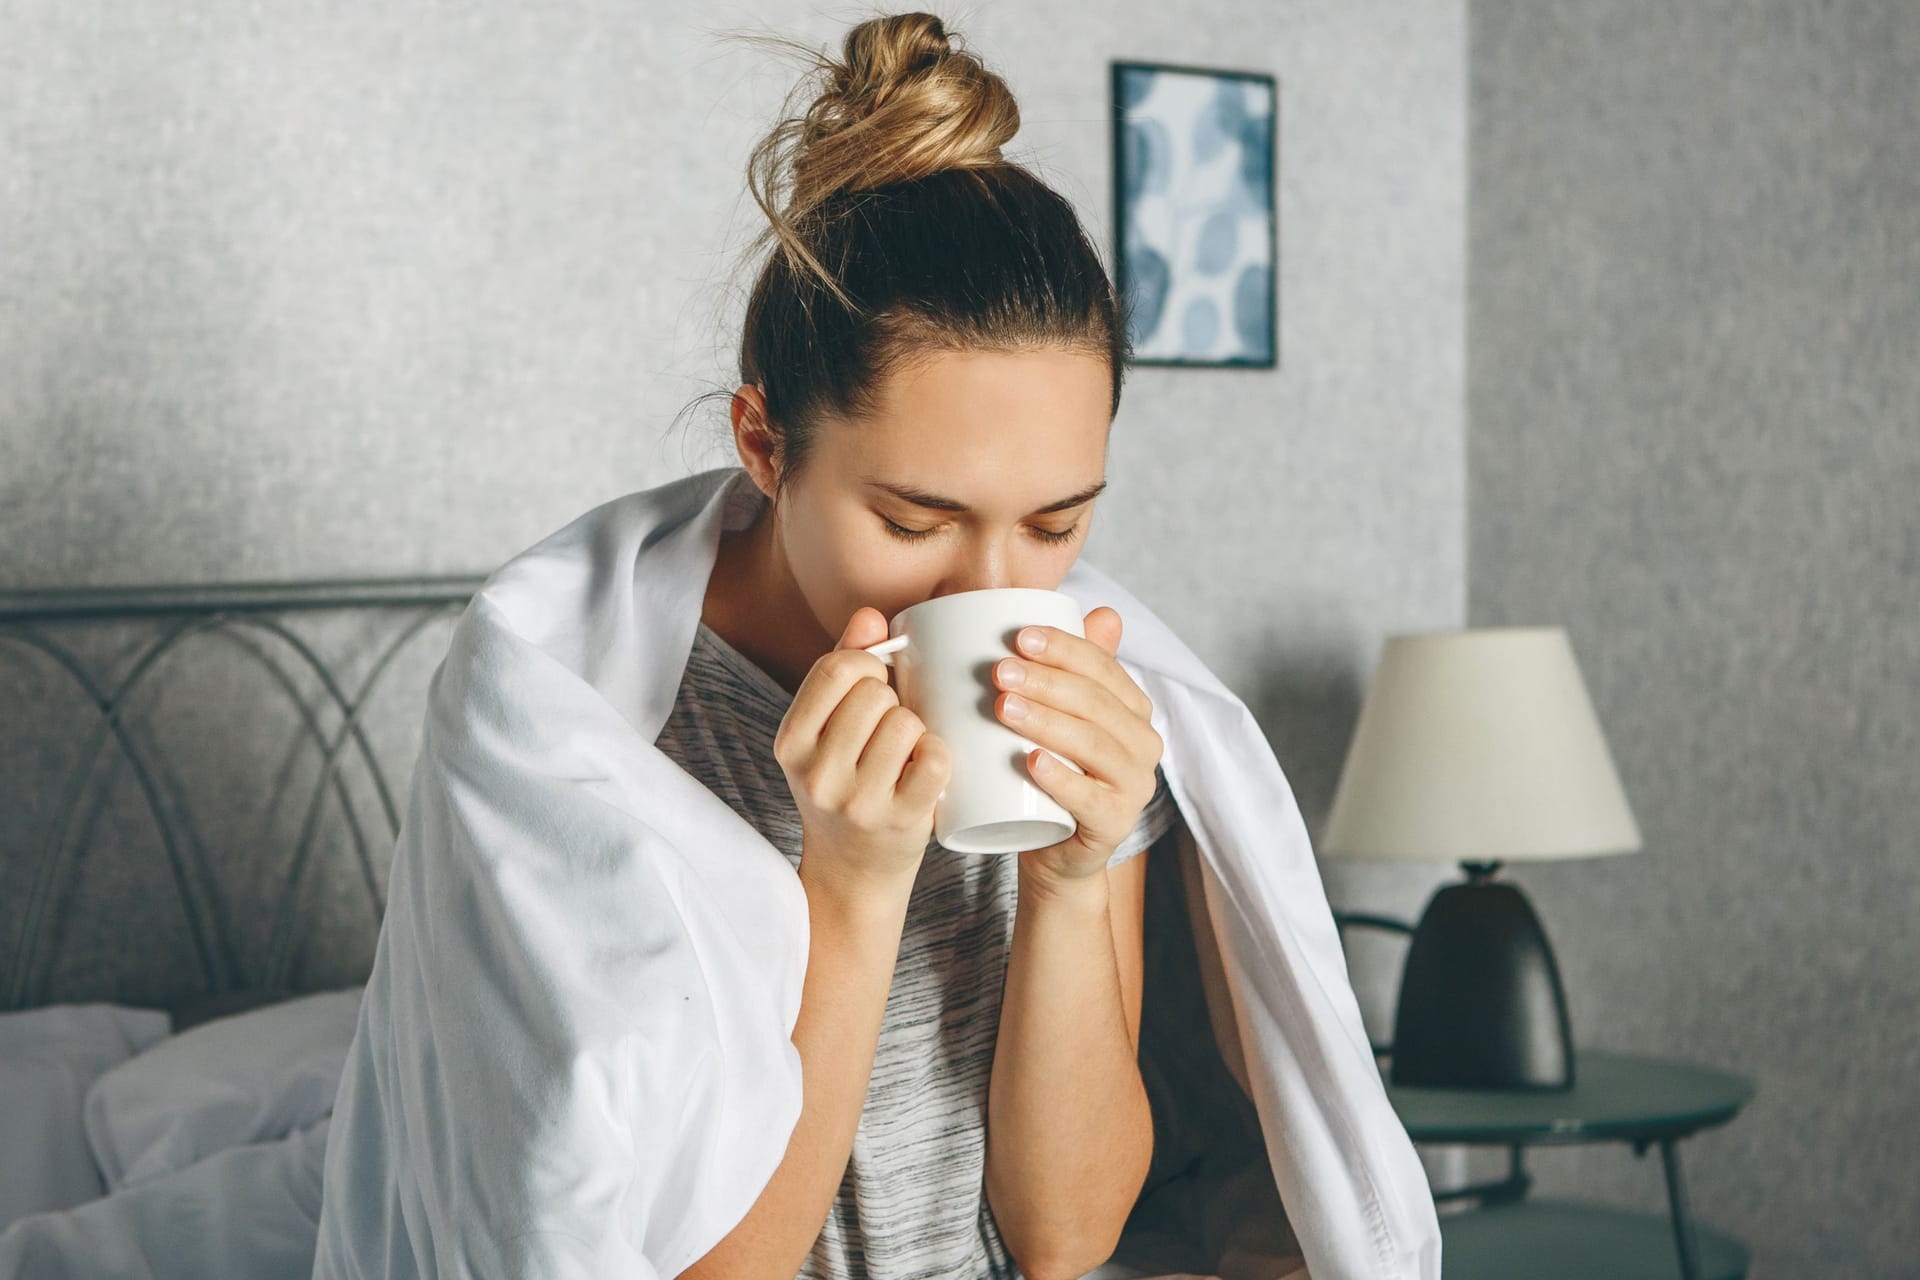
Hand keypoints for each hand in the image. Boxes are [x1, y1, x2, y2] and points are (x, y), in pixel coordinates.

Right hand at [774, 607, 952, 897]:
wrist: (852, 871)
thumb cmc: (845, 785)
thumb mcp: (826, 731)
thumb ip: (843, 668)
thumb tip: (871, 615)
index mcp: (791, 741)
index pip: (836, 669)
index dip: (868, 663)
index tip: (876, 682)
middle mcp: (816, 773)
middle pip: (874, 693)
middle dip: (892, 700)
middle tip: (890, 727)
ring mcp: (857, 801)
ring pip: (906, 722)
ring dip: (917, 728)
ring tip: (906, 751)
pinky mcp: (900, 821)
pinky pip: (935, 757)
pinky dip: (940, 754)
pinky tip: (928, 767)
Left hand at [990, 606, 1163, 891]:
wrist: (1053, 850)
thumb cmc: (1050, 773)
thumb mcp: (1058, 716)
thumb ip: (1074, 668)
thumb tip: (1102, 610)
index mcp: (1133, 709)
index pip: (1102, 667)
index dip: (1063, 647)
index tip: (1017, 636)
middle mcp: (1143, 745)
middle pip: (1096, 703)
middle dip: (1046, 682)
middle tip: (998, 671)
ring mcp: (1133, 787)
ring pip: (1094, 746)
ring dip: (1047, 722)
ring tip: (1002, 708)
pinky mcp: (1115, 825)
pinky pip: (1090, 800)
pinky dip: (1061, 779)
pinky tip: (1031, 763)